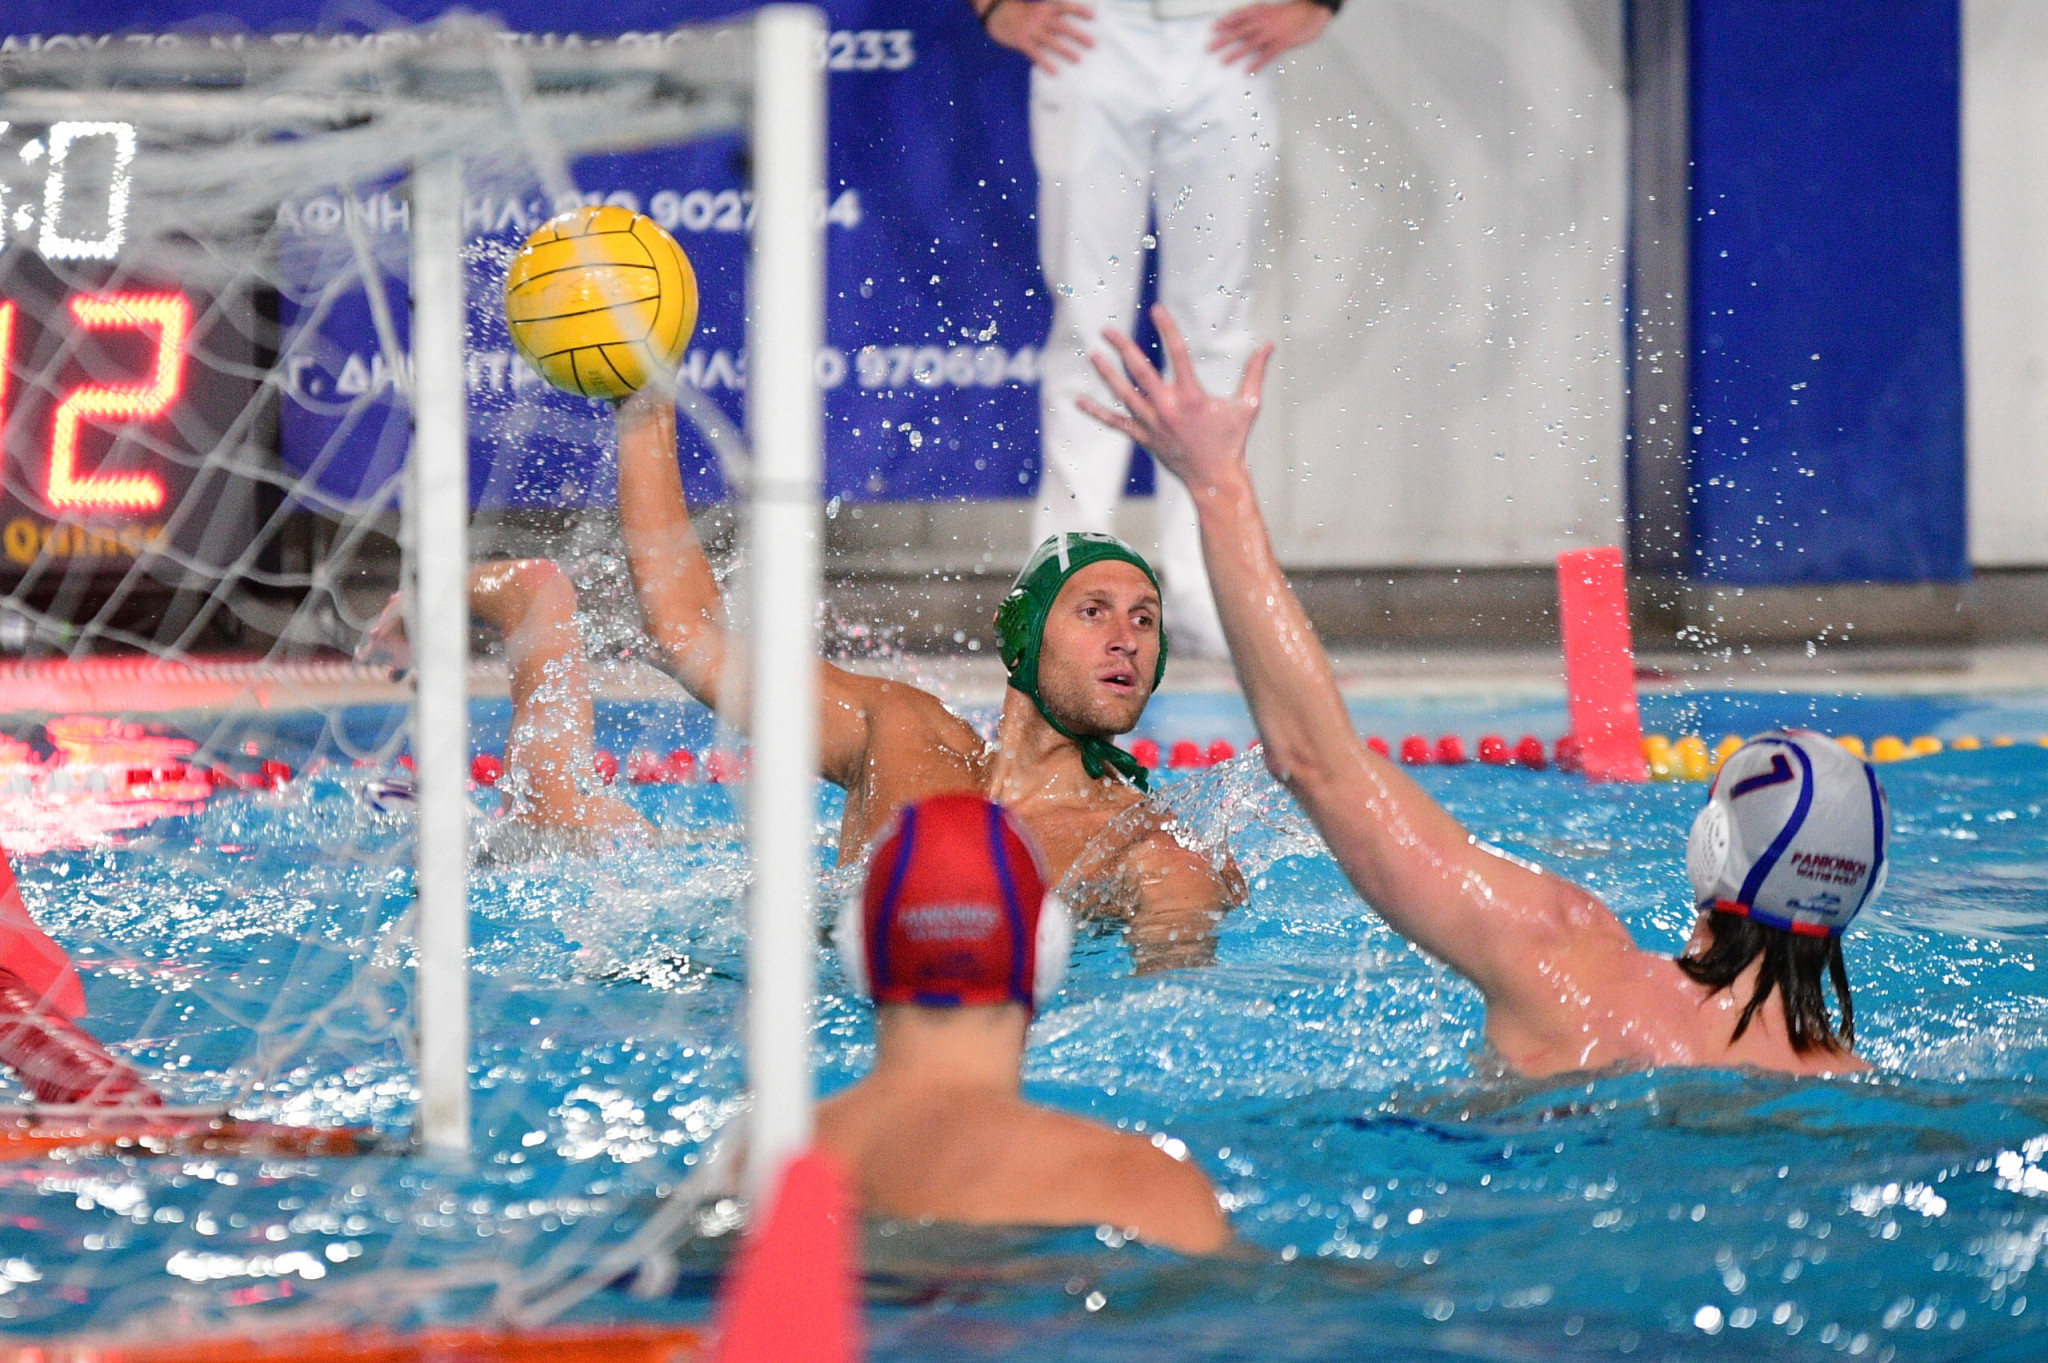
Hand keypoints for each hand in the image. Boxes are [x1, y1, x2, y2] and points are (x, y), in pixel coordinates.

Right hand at [984, 0, 1093, 72]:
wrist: (995, 12)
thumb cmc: (1019, 13)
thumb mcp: (1036, 9)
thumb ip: (1051, 17)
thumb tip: (1068, 28)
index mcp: (1045, 9)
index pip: (1065, 8)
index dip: (1079, 11)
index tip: (1094, 16)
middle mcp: (1040, 18)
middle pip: (1062, 26)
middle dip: (1078, 35)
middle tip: (1093, 44)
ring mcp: (1031, 30)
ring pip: (1051, 41)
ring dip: (1065, 50)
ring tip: (1078, 59)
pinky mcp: (1022, 41)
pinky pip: (1035, 53)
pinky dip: (1045, 62)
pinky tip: (1054, 71)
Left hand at [1078, 304, 1271, 497]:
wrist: (1215, 481)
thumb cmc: (1233, 442)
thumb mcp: (1249, 405)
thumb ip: (1255, 373)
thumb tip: (1269, 345)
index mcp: (1192, 396)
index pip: (1178, 353)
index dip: (1167, 328)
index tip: (1156, 308)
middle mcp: (1168, 408)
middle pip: (1140, 371)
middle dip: (1122, 348)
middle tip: (1108, 330)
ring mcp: (1153, 424)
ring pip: (1124, 394)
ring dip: (1107, 374)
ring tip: (1093, 355)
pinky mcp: (1144, 438)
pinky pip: (1116, 423)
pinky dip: (1097, 412)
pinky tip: (1078, 401)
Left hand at [1210, 0, 1330, 71]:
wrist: (1312, 10)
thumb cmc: (1290, 13)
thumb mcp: (1270, 11)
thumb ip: (1256, 18)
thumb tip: (1239, 28)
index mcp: (1261, 12)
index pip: (1239, 16)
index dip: (1225, 22)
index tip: (1213, 28)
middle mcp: (1264, 21)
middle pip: (1240, 31)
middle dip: (1224, 39)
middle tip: (1210, 48)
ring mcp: (1273, 33)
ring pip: (1251, 43)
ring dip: (1236, 53)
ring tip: (1223, 61)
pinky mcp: (1283, 43)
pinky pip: (1268, 54)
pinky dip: (1258, 62)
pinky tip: (1248, 70)